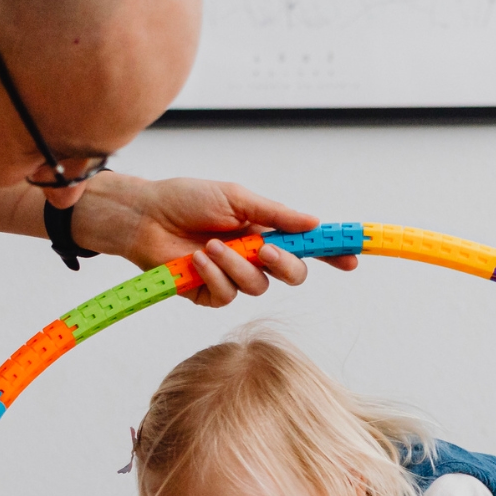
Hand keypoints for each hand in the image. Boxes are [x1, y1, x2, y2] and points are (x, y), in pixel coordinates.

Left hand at [71, 175, 358, 306]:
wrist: (144, 216)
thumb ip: (276, 214)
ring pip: (258, 287)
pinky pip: (227, 297)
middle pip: (292, 275)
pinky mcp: (209, 294)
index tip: (351, 259)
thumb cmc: (185, 199)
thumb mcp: (236, 198)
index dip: (330, 254)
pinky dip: (214, 276)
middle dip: (284, 264)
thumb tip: (314, 223)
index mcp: (265, 231)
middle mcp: (254, 257)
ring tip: (210, 244)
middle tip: (266, 249)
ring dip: (236, 265)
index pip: (306, 247)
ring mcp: (232, 278)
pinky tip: (195, 258)